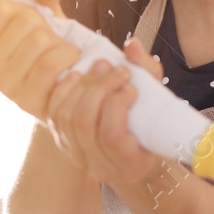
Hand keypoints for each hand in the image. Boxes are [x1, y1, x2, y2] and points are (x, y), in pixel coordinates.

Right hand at [0, 0, 76, 119]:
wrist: (68, 86)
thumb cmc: (50, 49)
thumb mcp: (46, 14)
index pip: (1, 8)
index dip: (27, 9)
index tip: (33, 25)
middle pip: (25, 21)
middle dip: (47, 27)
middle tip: (51, 42)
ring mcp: (6, 87)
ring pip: (39, 41)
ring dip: (61, 42)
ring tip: (62, 53)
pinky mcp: (28, 101)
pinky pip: (49, 63)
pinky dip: (68, 55)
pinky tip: (70, 62)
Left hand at [44, 35, 168, 184]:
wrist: (135, 148)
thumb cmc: (152, 124)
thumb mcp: (159, 100)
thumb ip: (149, 71)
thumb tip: (130, 46)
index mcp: (131, 165)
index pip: (111, 135)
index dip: (117, 104)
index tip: (131, 87)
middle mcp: (102, 167)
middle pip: (85, 123)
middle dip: (99, 88)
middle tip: (115, 70)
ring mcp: (78, 157)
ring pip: (67, 118)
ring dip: (83, 86)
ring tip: (100, 68)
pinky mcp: (63, 143)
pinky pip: (54, 115)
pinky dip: (64, 91)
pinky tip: (79, 76)